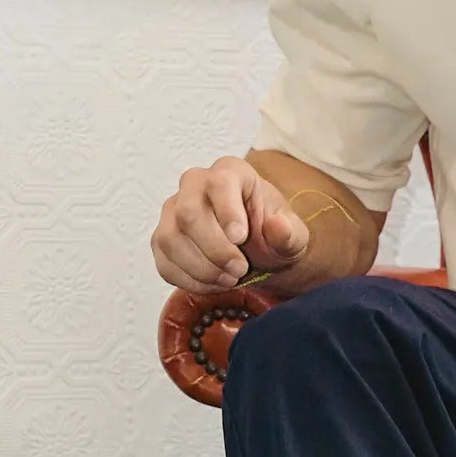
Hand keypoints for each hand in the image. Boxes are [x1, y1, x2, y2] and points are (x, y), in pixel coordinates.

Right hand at [151, 156, 310, 294]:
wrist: (258, 252)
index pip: (219, 183)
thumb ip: (289, 233)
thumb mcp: (293, 237)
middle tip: (240, 270)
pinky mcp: (162, 239)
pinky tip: (213, 284)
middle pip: (188, 214)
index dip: (227, 212)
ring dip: (201, 268)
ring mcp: (173, 211)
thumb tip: (278, 225)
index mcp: (231, 172)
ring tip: (229, 279)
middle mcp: (195, 184)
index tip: (241, 238)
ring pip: (170, 239)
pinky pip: (164, 261)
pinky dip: (189, 280)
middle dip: (215, 250)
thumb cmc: (272, 235)